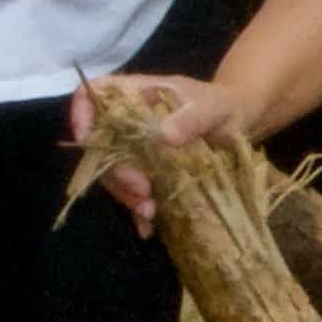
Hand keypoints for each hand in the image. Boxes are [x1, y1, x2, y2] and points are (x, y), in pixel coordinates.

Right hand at [66, 70, 259, 230]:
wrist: (239, 124)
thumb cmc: (223, 105)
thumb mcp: (212, 107)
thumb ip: (190, 118)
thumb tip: (163, 136)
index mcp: (136, 95)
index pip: (92, 95)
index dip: (82, 115)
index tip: (87, 142)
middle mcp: (128, 122)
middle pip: (101, 145)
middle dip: (115, 172)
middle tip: (142, 191)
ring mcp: (135, 148)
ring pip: (114, 173)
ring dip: (126, 195)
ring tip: (150, 212)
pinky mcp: (146, 171)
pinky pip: (132, 191)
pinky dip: (137, 209)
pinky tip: (148, 226)